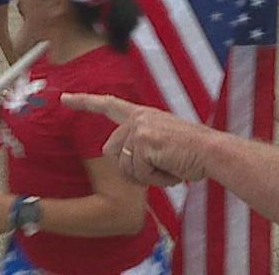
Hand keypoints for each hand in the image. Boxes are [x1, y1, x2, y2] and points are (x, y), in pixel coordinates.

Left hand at [61, 93, 211, 185]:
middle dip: (132, 169)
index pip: (108, 105)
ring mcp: (139, 129)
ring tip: (169, 166)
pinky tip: (172, 170)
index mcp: (142, 115)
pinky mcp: (143, 142)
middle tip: (160, 167)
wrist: (213, 152)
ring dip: (147, 177)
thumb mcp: (162, 142)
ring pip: (125, 168)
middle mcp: (138, 118)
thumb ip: (141, 145)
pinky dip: (156, 180)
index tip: (64, 98)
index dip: (84, 102)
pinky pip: (139, 174)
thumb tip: (127, 163)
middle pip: (111, 153)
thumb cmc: (193, 152)